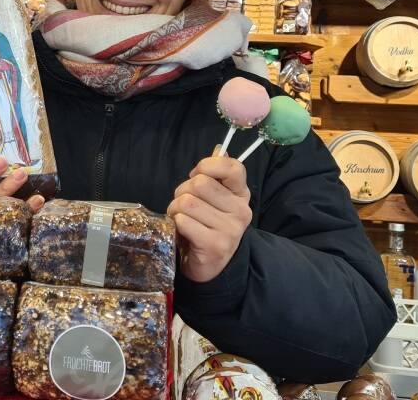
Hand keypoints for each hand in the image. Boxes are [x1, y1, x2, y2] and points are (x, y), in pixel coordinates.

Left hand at [166, 150, 252, 282]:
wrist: (211, 267)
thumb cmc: (206, 226)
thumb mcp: (213, 199)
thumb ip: (215, 175)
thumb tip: (219, 149)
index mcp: (241, 195)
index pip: (233, 167)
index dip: (208, 165)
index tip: (197, 175)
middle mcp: (240, 211)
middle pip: (200, 183)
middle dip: (182, 192)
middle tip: (183, 205)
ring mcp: (230, 230)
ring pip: (188, 202)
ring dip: (175, 210)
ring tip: (181, 219)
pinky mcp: (215, 245)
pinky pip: (183, 221)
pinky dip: (176, 224)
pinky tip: (182, 232)